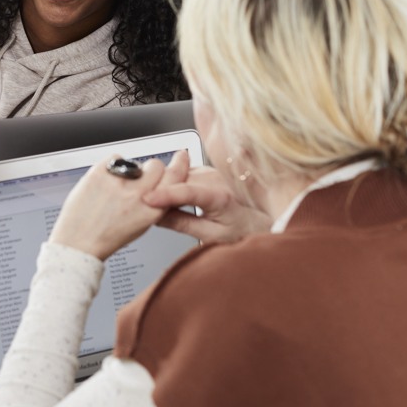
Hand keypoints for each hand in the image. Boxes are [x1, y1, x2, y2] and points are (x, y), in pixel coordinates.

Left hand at [49, 151, 189, 260]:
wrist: (78, 243)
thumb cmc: (106, 237)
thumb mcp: (141, 225)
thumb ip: (154, 203)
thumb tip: (161, 183)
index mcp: (152, 210)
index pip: (175, 178)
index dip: (180, 165)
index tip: (181, 157)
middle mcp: (138, 196)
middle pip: (156, 165)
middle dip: (150, 169)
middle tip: (138, 179)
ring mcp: (118, 183)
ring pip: (135, 161)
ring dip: (129, 170)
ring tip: (115, 187)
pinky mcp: (100, 173)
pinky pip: (113, 158)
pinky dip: (111, 167)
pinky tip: (105, 182)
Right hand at [143, 164, 271, 243]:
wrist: (262, 218)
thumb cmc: (243, 229)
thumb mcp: (211, 235)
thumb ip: (183, 224)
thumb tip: (157, 218)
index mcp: (220, 196)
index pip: (187, 192)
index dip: (165, 195)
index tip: (147, 199)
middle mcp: (217, 178)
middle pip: (179, 178)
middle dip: (160, 188)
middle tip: (143, 205)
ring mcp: (212, 171)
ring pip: (179, 173)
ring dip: (165, 184)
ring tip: (154, 201)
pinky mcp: (208, 170)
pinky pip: (184, 173)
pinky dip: (174, 182)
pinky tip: (170, 193)